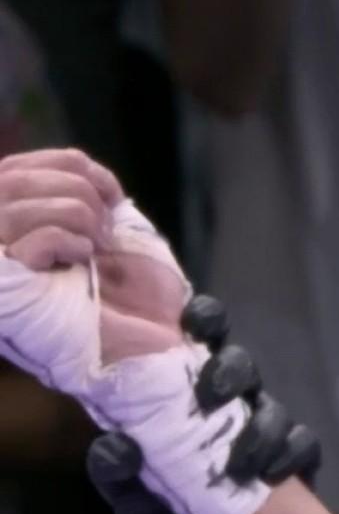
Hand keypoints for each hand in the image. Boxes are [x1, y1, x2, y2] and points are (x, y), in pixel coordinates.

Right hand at [0, 148, 188, 364]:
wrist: (149, 349)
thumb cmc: (129, 299)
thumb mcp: (105, 235)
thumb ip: (80, 197)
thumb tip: (84, 173)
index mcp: (13, 222)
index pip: (29, 164)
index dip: (79, 168)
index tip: (113, 195)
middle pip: (20, 177)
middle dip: (80, 192)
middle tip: (105, 235)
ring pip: (20, 202)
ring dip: (77, 219)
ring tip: (94, 253)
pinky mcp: (5, 289)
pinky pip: (35, 239)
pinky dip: (69, 243)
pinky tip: (80, 265)